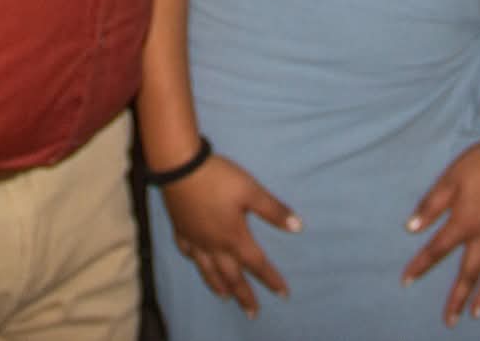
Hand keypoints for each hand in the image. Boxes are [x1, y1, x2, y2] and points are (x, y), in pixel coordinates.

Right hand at [160, 153, 300, 318]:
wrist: (181, 167)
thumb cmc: (219, 178)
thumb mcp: (251, 190)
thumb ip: (273, 210)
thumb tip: (298, 227)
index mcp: (234, 237)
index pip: (257, 264)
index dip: (271, 279)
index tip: (284, 293)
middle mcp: (214, 244)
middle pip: (231, 276)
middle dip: (244, 295)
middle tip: (253, 312)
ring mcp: (195, 239)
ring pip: (208, 270)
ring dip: (219, 286)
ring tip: (226, 298)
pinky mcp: (181, 229)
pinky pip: (188, 252)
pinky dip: (195, 262)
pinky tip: (196, 263)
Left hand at [400, 143, 479, 325]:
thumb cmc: (478, 164)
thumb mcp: (447, 182)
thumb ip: (430, 207)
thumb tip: (410, 228)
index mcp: (464, 225)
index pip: (436, 251)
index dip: (420, 267)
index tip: (406, 281)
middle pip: (469, 274)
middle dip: (457, 298)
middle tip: (450, 321)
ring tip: (477, 313)